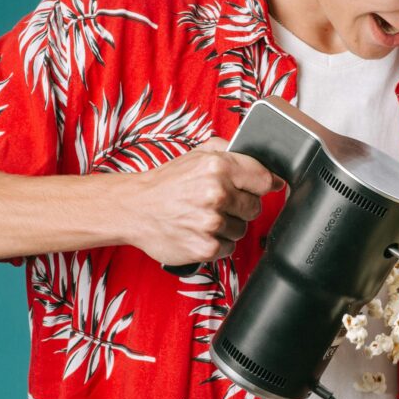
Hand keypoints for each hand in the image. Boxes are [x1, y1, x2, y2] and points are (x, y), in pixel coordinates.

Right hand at [126, 136, 284, 265]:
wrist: (134, 208)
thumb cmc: (167, 182)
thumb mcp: (197, 153)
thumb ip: (230, 151)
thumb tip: (264, 164)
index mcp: (218, 166)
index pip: (264, 179)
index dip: (264, 185)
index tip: (263, 188)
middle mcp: (217, 194)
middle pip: (255, 207)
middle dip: (241, 206)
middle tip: (219, 203)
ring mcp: (211, 222)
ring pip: (242, 229)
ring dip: (228, 226)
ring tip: (204, 217)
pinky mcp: (206, 247)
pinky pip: (229, 247)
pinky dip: (216, 243)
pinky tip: (199, 231)